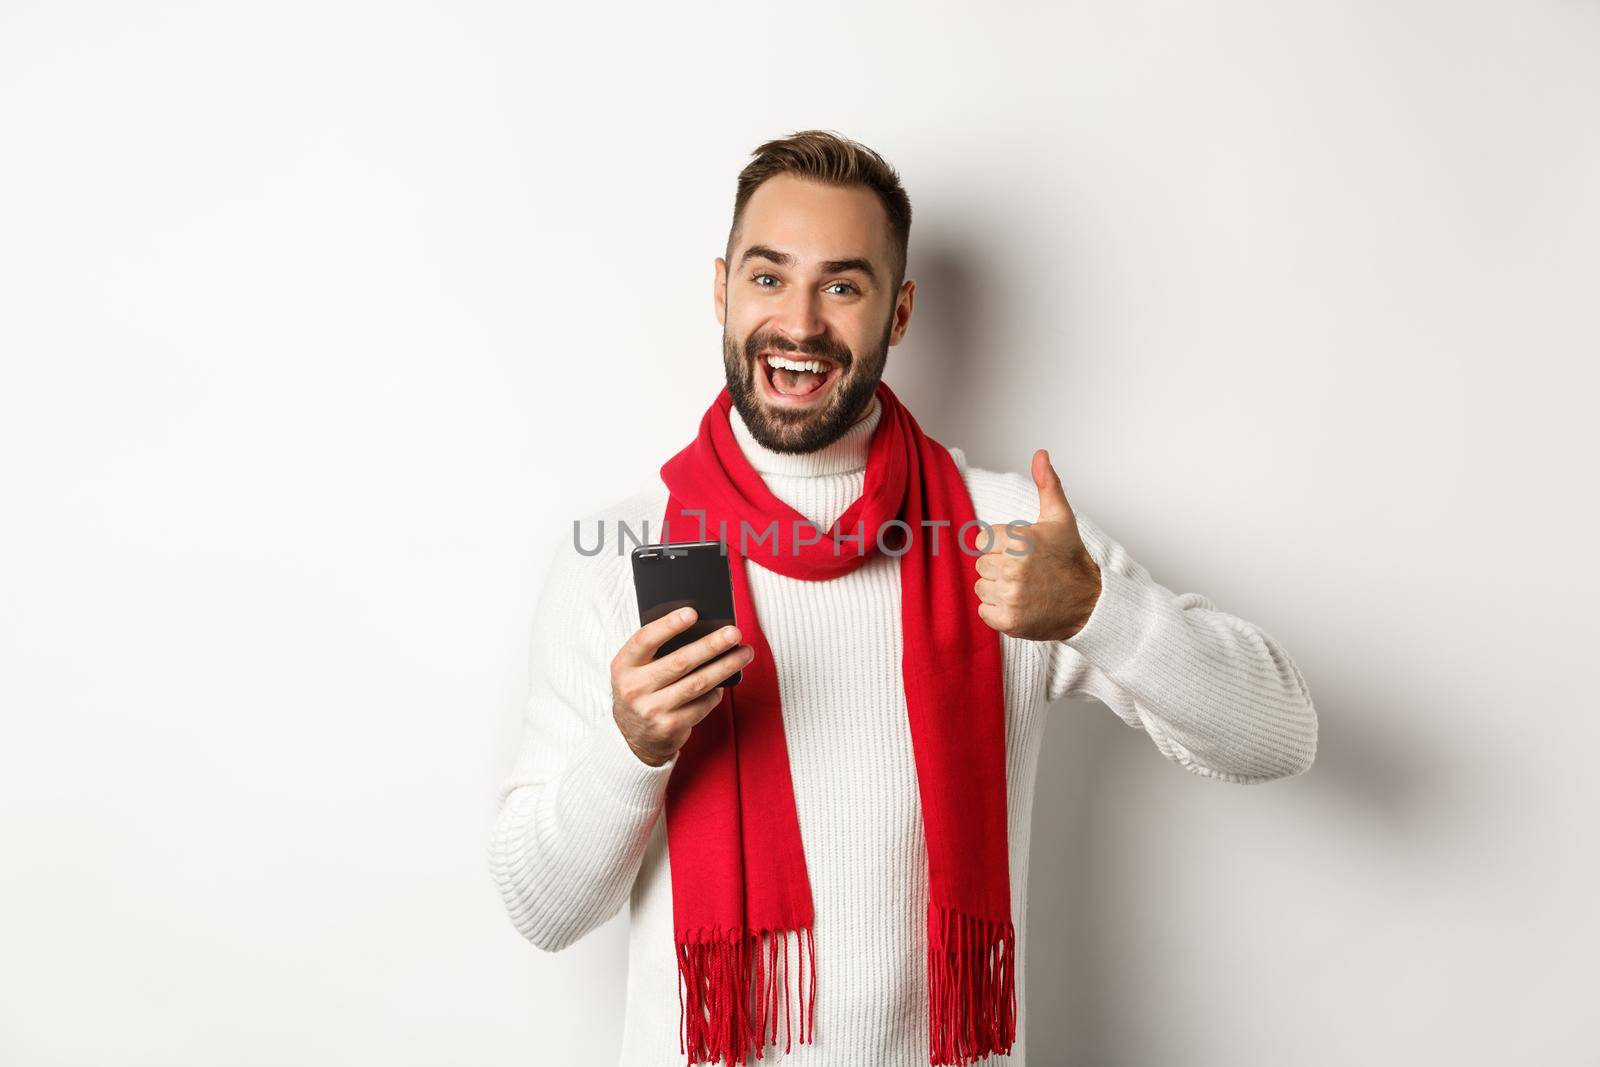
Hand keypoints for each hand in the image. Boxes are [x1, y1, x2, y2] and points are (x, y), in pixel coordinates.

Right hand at [610, 607, 753, 765]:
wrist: (634, 735)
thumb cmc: (643, 689)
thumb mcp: (637, 669)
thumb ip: (658, 650)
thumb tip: (702, 628)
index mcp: (623, 665)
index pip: (645, 640)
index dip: (668, 625)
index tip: (692, 612)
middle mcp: (634, 688)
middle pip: (679, 662)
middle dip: (711, 645)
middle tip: (734, 632)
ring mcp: (652, 710)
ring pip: (697, 683)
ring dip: (725, 666)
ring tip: (745, 652)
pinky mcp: (670, 727)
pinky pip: (702, 704)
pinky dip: (717, 690)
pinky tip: (728, 678)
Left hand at [974, 449, 1102, 641]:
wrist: (1090, 603)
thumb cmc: (1070, 558)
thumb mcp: (1060, 517)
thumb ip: (1047, 484)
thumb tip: (1040, 454)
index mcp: (1021, 541)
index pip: (981, 541)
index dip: (999, 545)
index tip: (1019, 552)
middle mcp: (1014, 569)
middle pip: (981, 565)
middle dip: (999, 566)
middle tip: (1025, 571)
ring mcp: (1011, 597)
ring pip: (981, 588)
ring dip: (997, 589)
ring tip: (1024, 588)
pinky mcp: (1009, 621)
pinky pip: (984, 612)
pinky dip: (998, 611)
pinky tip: (1020, 604)